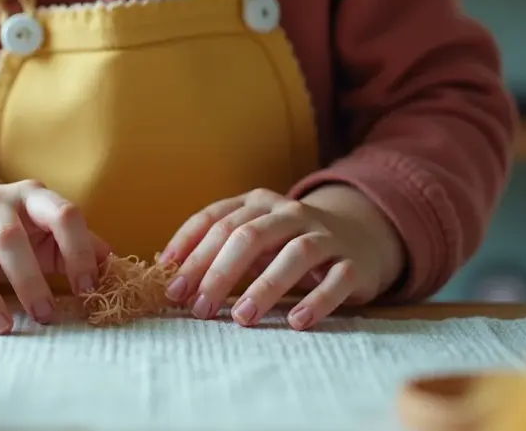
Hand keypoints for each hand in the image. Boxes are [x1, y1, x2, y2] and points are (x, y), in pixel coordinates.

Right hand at [0, 179, 110, 334]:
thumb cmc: (16, 229)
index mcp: (33, 197)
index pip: (63, 214)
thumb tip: (115, 267)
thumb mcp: (48, 230)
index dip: (79, 251)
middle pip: (8, 237)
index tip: (86, 289)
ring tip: (2, 328)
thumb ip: (81, 244)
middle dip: (28, 280)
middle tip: (45, 316)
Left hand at [160, 186, 403, 329]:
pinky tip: (296, 322)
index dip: (190, 251)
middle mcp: (290, 213)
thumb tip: (165, 272)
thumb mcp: (251, 238)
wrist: (359, 236)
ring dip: (265, 286)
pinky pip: (337, 280)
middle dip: (218, 273)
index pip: (217, 220)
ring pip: (295, 254)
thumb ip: (214, 249)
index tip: (171, 285)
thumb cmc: (287, 243)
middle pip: (249, 235)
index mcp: (257, 203)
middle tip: (199, 309)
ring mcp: (325, 235)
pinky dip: (317, 300)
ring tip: (242, 318)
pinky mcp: (353, 262)